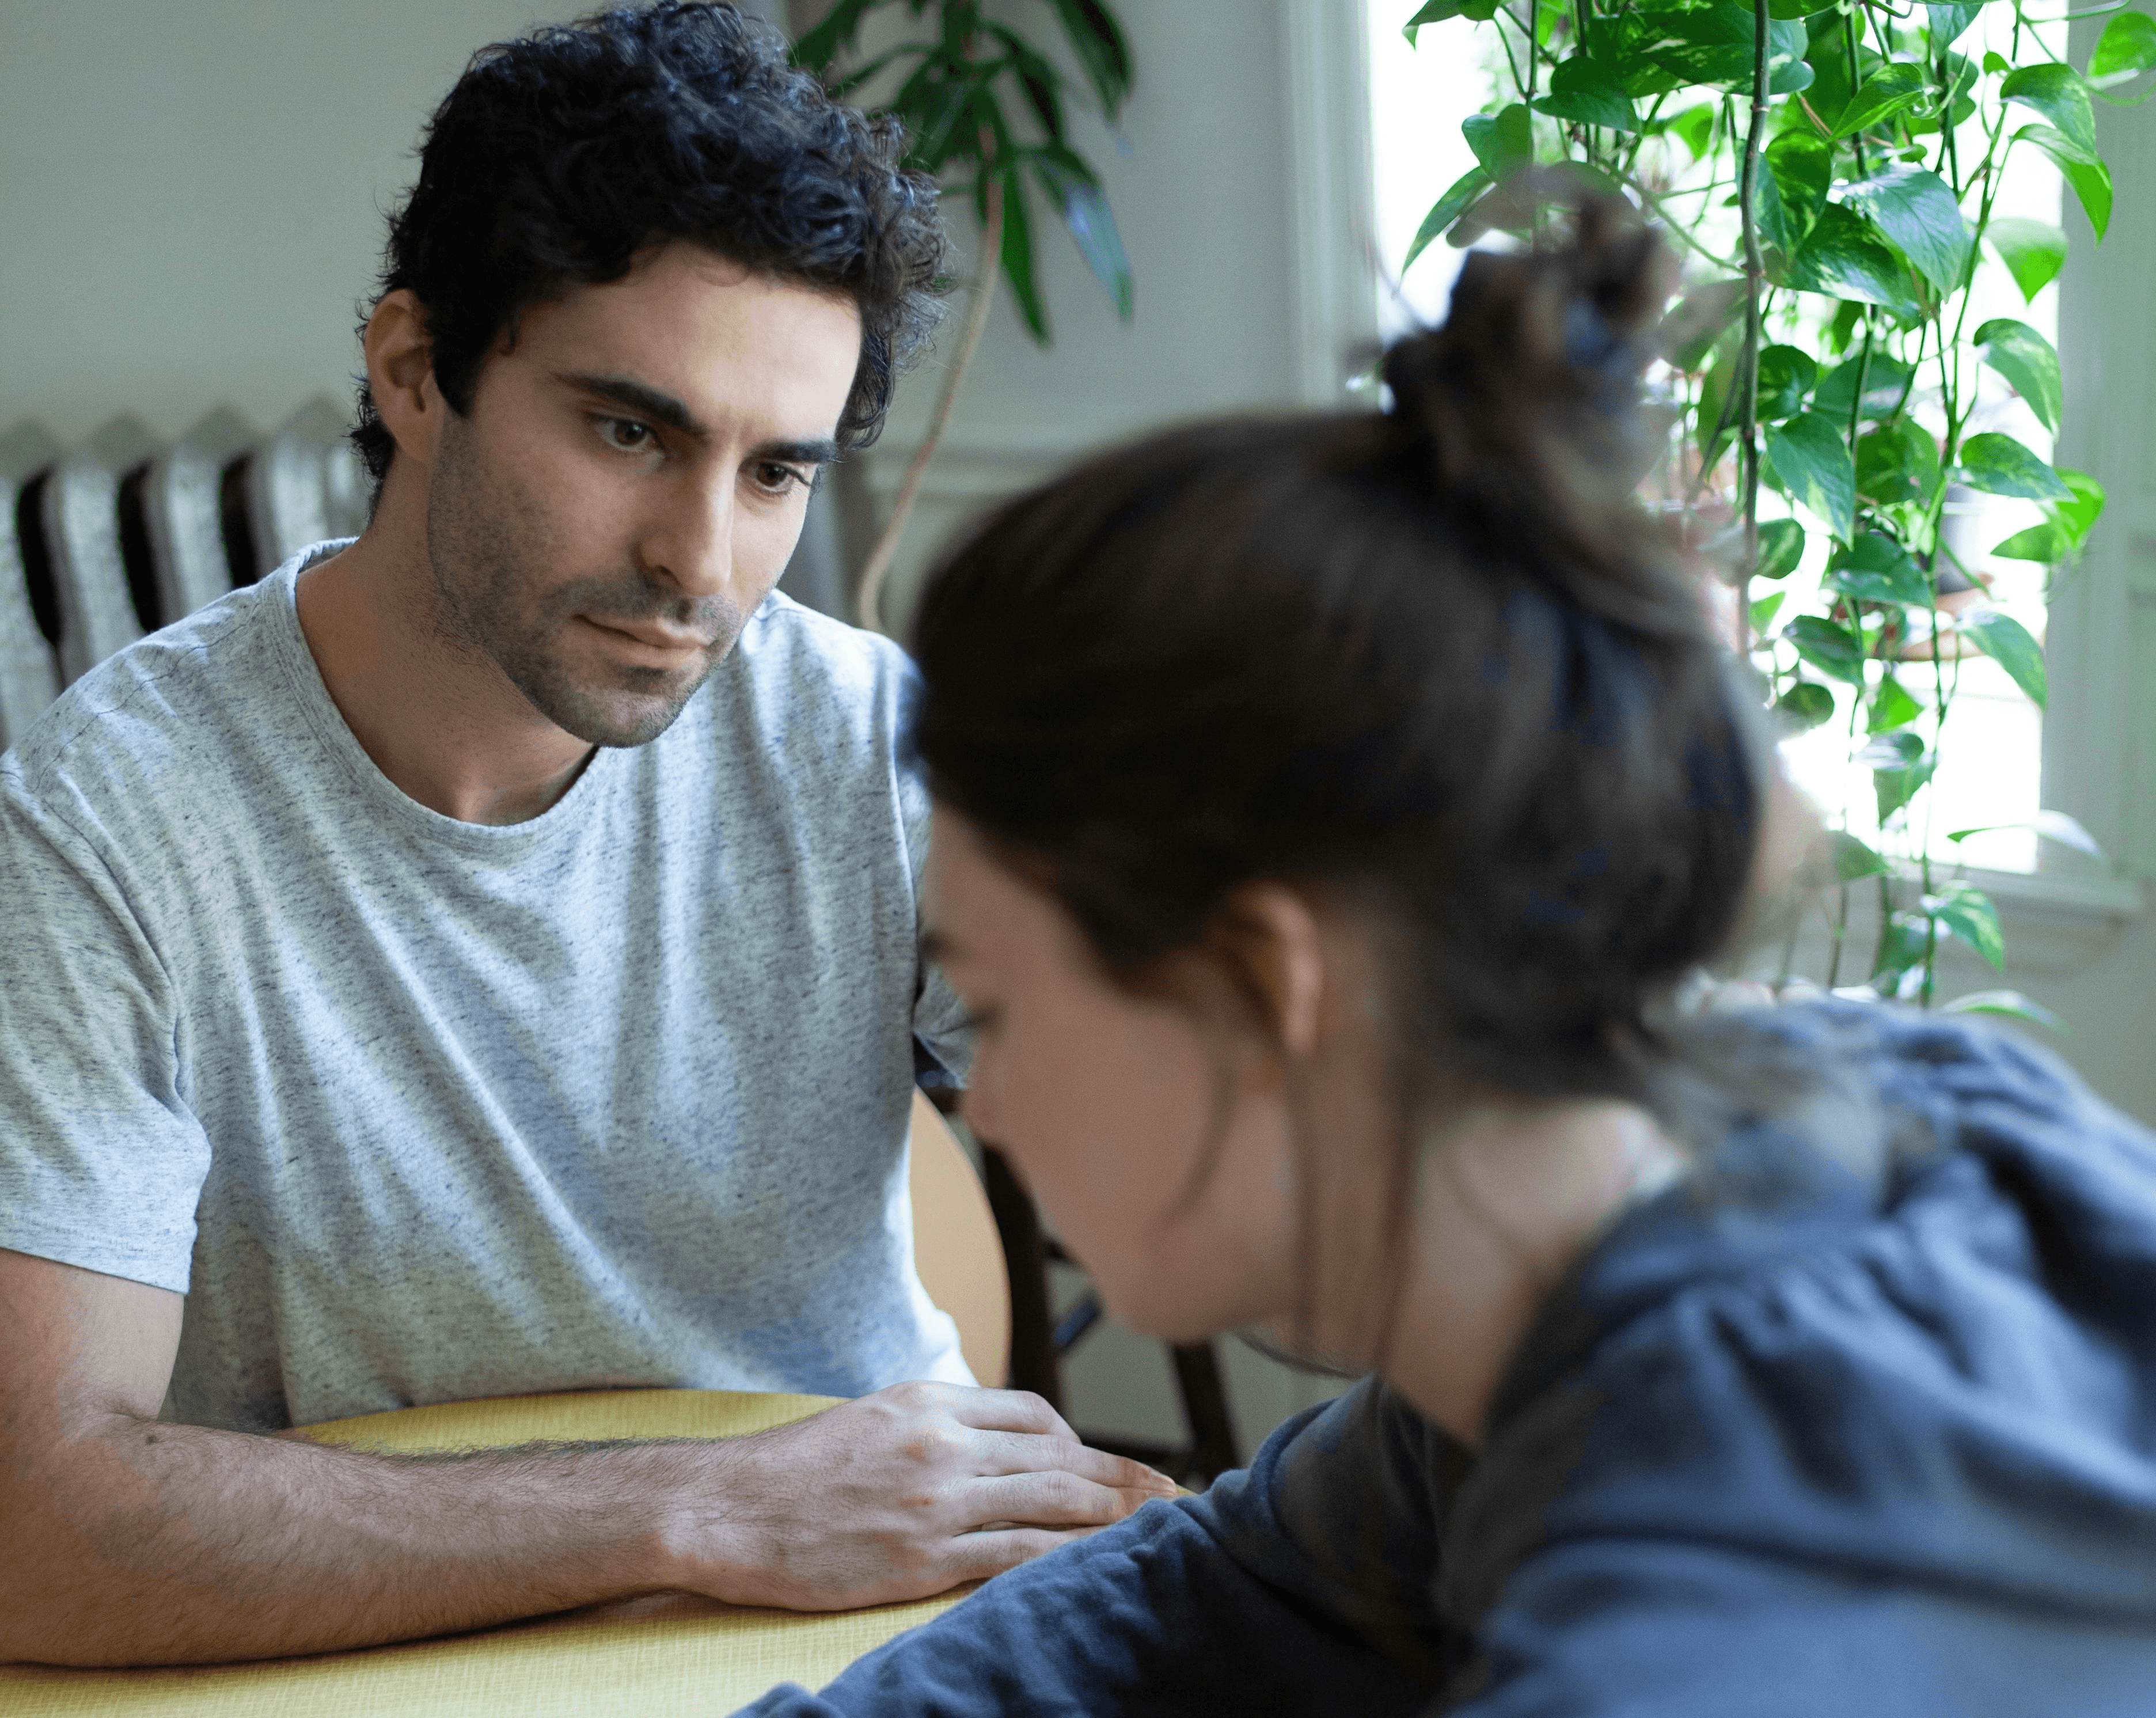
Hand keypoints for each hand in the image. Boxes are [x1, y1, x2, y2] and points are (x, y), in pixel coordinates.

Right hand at [661, 1381, 1178, 1609]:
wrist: (728, 1509)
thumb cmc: (793, 1470)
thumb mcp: (873, 1418)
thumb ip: (935, 1425)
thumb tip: (990, 1442)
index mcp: (929, 1401)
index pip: (1032, 1413)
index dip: (1083, 1440)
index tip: (1114, 1463)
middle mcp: (942, 1443)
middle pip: (1058, 1456)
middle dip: (1123, 1476)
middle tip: (1175, 1492)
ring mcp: (936, 1501)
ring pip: (1051, 1502)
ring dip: (1115, 1515)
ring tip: (1159, 1527)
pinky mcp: (923, 1556)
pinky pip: (1016, 1555)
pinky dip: (1068, 1557)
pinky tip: (1099, 1565)